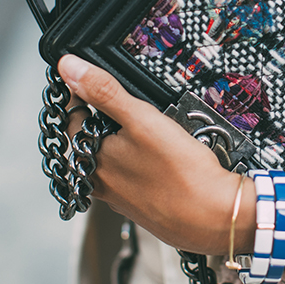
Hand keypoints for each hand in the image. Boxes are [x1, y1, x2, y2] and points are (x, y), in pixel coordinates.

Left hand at [58, 54, 243, 253]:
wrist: (215, 216)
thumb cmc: (181, 172)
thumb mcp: (142, 119)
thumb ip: (104, 91)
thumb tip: (69, 67)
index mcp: (93, 160)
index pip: (72, 119)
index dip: (81, 96)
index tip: (92, 81)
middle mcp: (101, 183)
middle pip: (91, 142)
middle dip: (103, 121)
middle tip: (122, 104)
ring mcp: (122, 199)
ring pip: (112, 162)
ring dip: (123, 144)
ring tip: (145, 130)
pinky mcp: (143, 208)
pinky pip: (132, 180)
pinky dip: (140, 166)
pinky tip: (160, 160)